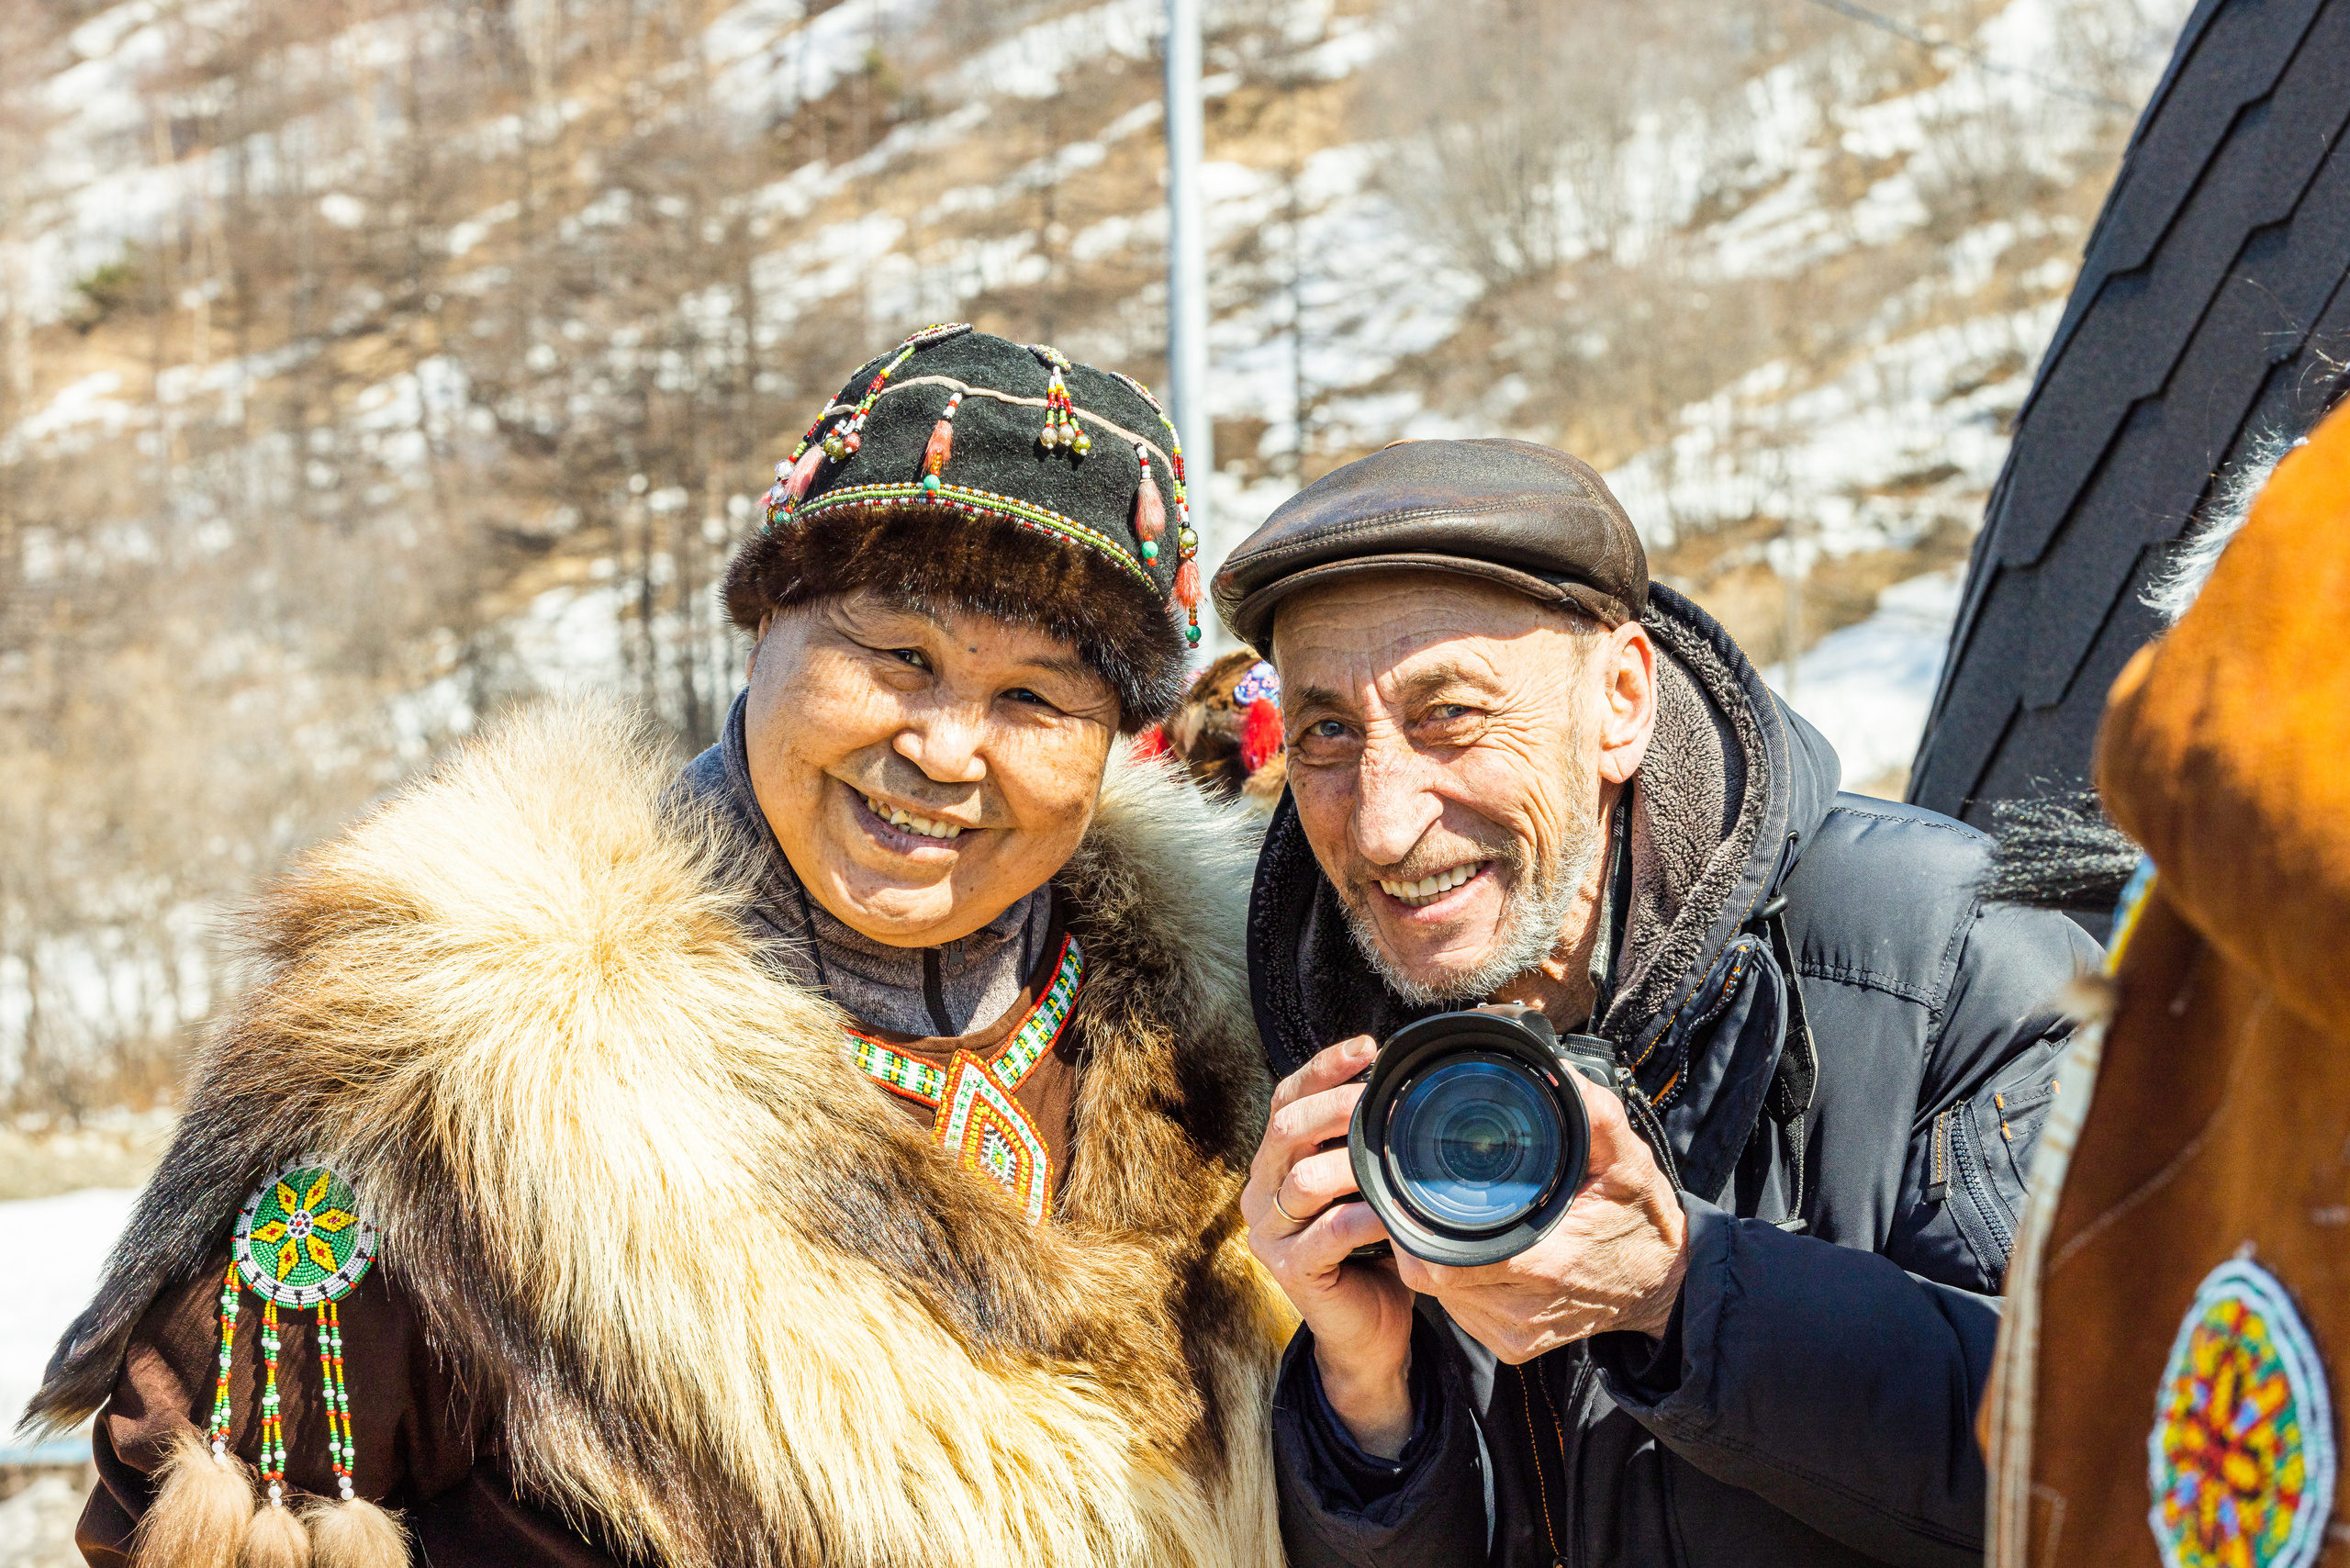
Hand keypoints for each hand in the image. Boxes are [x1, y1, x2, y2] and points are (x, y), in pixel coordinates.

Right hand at [1244, 1037, 1418, 1456]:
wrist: (1369, 1331)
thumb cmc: (1373, 1249)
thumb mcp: (1364, 1185)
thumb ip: (1366, 1143)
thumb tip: (1409, 1081)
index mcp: (1275, 1162)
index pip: (1286, 1098)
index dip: (1322, 1068)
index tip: (1368, 1048)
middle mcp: (1261, 1191)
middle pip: (1286, 1128)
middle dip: (1336, 1104)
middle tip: (1382, 1097)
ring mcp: (1270, 1233)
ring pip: (1303, 1178)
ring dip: (1354, 1160)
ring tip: (1394, 1148)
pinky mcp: (1291, 1270)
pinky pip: (1327, 1233)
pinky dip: (1365, 1216)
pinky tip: (1395, 1209)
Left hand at [1396, 1072, 1688, 1363]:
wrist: (1667, 1288)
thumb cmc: (1643, 1222)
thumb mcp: (1629, 1161)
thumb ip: (1594, 1114)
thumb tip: (1556, 1070)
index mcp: (1546, 1265)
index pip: (1445, 1258)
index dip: (1416, 1224)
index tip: (1413, 1191)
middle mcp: (1523, 1308)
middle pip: (1432, 1275)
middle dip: (1421, 1232)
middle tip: (1432, 1195)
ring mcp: (1514, 1333)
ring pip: (1440, 1296)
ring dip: (1439, 1256)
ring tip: (1463, 1221)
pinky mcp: (1512, 1346)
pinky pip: (1460, 1311)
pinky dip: (1459, 1280)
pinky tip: (1481, 1253)